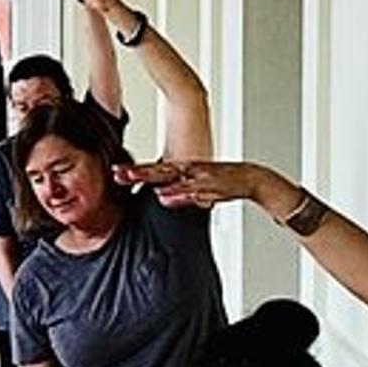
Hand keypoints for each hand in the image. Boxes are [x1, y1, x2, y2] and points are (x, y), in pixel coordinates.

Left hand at [116, 160, 278, 210]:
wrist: (251, 178)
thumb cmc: (224, 183)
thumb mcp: (198, 190)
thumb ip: (178, 194)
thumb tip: (160, 197)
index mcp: (184, 169)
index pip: (155, 169)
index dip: (136, 171)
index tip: (116, 172)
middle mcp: (187, 169)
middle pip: (156, 170)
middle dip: (136, 172)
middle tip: (116, 173)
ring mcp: (197, 176)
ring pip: (168, 175)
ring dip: (148, 177)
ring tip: (129, 178)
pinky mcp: (208, 184)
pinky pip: (189, 189)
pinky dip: (175, 191)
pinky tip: (161, 195)